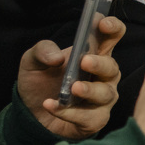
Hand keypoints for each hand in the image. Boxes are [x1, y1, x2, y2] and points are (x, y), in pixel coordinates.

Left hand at [18, 14, 125, 139]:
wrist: (31, 113)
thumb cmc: (41, 82)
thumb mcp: (32, 61)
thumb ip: (42, 51)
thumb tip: (57, 58)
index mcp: (94, 54)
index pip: (113, 36)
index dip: (113, 27)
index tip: (102, 24)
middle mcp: (104, 75)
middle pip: (113, 67)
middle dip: (100, 64)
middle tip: (84, 61)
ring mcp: (103, 98)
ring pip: (105, 94)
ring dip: (89, 90)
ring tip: (72, 89)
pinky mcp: (96, 119)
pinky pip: (89, 117)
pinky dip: (69, 112)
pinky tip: (52, 105)